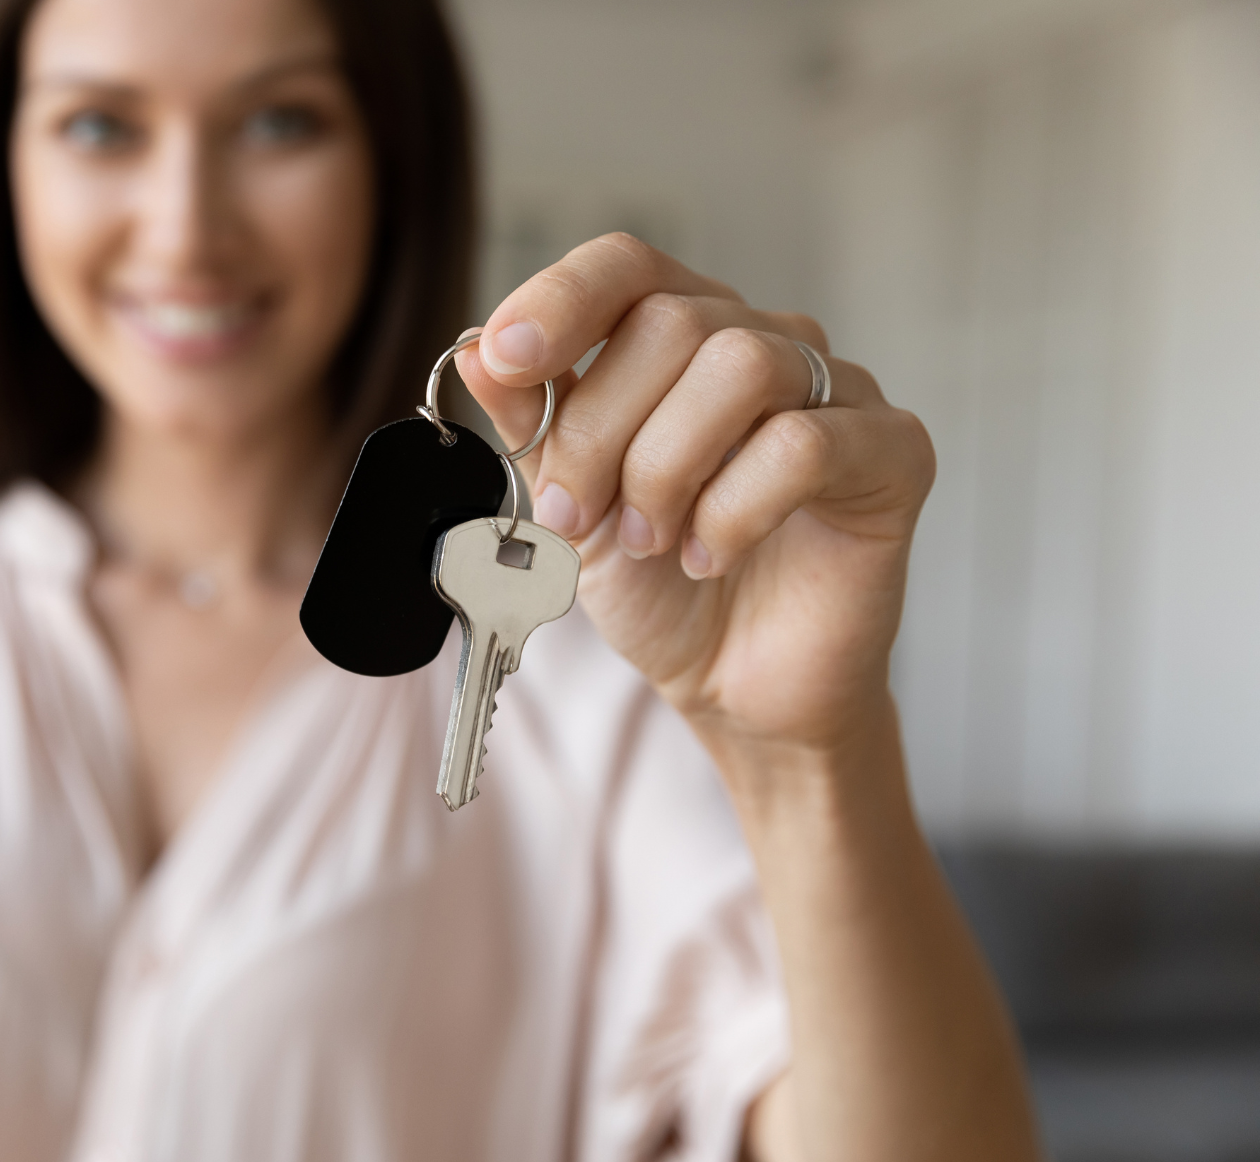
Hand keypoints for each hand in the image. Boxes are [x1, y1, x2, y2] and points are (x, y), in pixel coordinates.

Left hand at [455, 234, 934, 755]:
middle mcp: (765, 343)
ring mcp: (837, 391)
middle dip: (599, 429)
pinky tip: (712, 554)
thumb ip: (530, 423)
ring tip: (648, 538)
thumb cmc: (660, 586)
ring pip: (741, 366)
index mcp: (682, 337)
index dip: (561, 300)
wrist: (735, 686)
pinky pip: (805, 444)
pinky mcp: (894, 453)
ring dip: (665, 466)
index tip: (508, 360)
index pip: (626, 265)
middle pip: (672, 321)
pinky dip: (733, 510)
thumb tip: (477, 350)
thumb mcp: (567, 502)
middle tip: (575, 514)